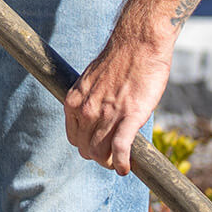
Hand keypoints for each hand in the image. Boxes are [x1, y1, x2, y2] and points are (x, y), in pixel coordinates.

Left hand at [63, 36, 172, 176]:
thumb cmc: (119, 60)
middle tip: (114, 156)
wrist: (138, 43)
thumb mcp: (91, 81)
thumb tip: (93, 116)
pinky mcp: (129, 116)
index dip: (88, 146)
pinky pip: (120, 149)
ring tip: (121, 162)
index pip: (75, 139)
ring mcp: (106, 115)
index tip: (100, 146)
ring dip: (111, 163)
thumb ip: (89, 100)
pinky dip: (122, 163)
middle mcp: (86, 111)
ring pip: (102, 155)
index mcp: (73, 102)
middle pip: (87, 150)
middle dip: (100, 157)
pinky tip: (126, 168)